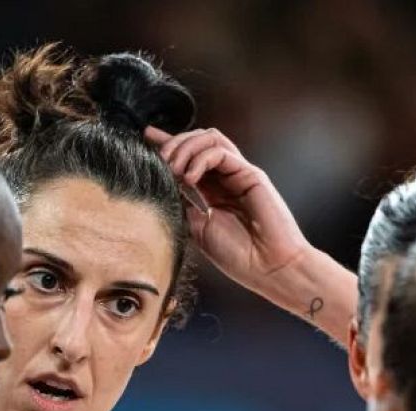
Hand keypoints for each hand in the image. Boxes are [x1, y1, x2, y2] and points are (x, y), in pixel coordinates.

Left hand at [146, 126, 310, 297]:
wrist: (269, 269)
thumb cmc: (238, 256)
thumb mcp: (197, 229)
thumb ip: (182, 205)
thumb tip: (162, 186)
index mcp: (213, 190)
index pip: (189, 156)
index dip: (168, 143)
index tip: (146, 137)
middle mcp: (226, 177)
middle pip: (198, 139)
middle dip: (174, 143)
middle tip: (159, 159)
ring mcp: (239, 173)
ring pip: (210, 138)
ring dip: (186, 147)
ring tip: (173, 168)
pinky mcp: (251, 174)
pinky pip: (222, 152)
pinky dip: (201, 159)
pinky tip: (189, 178)